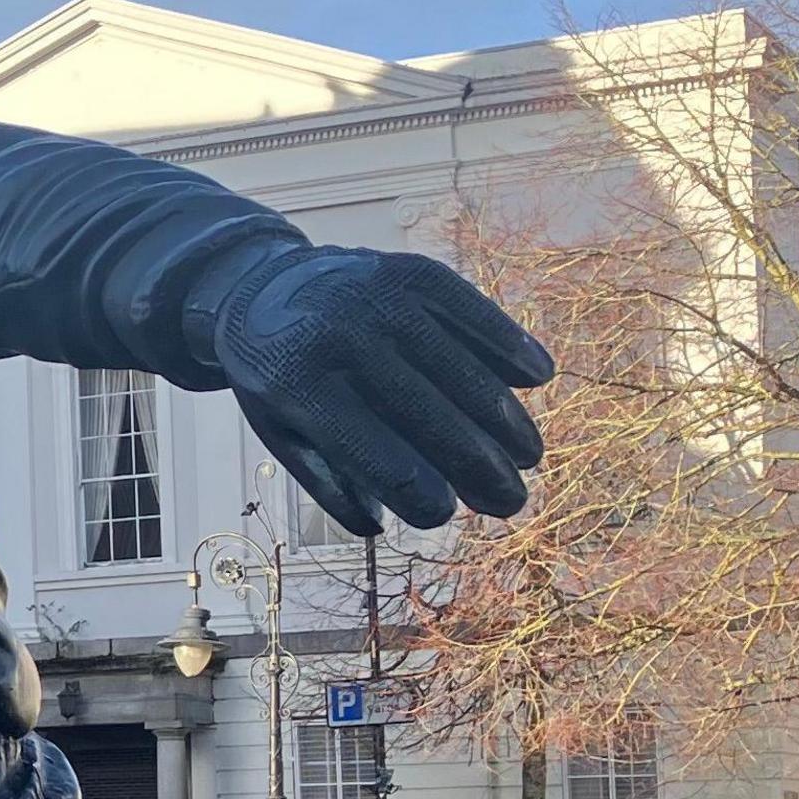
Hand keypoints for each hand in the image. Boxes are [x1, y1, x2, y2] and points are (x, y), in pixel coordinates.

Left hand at [212, 247, 553, 534]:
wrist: (261, 285)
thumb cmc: (278, 375)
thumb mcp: (280, 430)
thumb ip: (326, 480)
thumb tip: (382, 526)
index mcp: (296, 385)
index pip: (373, 456)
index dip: (418, 495)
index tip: (445, 515)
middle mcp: (339, 336)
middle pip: (429, 418)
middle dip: (479, 469)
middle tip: (511, 503)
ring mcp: (378, 298)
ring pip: (461, 370)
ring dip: (505, 420)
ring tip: (529, 456)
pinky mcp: (410, 272)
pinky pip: (471, 312)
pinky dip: (508, 344)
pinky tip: (538, 377)